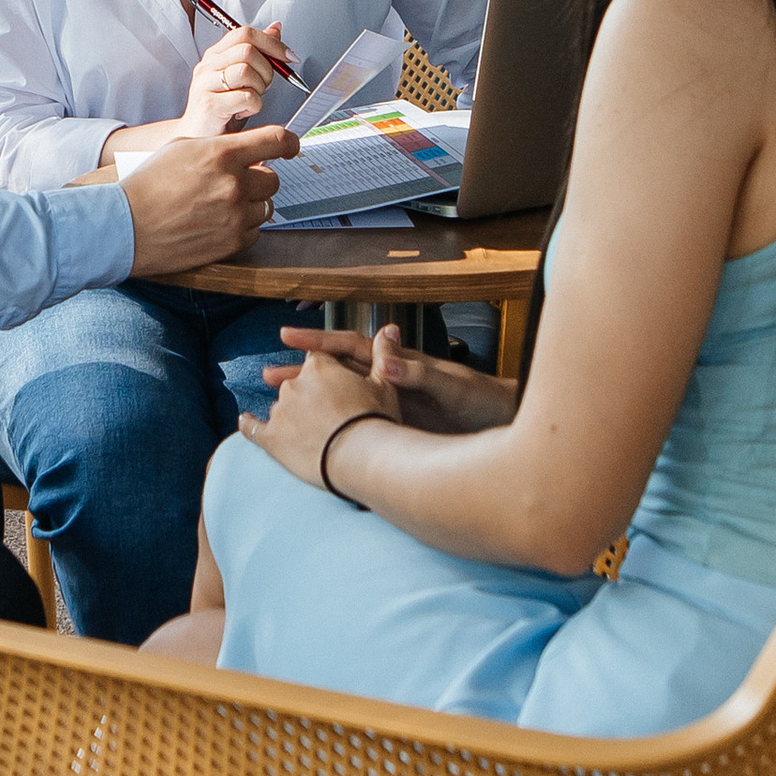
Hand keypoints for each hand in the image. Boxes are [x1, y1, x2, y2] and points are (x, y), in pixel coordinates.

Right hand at [123, 122, 294, 274]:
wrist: (125, 226)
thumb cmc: (147, 185)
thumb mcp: (181, 148)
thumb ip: (220, 148)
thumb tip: (248, 154)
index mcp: (221, 153)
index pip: (276, 141)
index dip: (289, 143)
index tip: (291, 147)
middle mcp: (234, 184)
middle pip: (273, 179)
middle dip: (258, 179)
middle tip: (236, 183)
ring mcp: (235, 216)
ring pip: (266, 207)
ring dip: (250, 205)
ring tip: (221, 206)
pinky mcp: (231, 243)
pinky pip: (254, 233)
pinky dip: (242, 228)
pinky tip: (218, 224)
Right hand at [179, 23, 293, 136]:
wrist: (198, 137)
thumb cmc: (221, 108)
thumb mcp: (240, 77)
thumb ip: (257, 52)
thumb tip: (276, 28)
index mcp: (215, 55)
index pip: (245, 33)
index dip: (271, 43)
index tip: (288, 57)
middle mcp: (208, 66)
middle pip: (248, 51)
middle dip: (267, 70)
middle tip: (264, 86)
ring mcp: (205, 84)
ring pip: (247, 71)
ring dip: (259, 89)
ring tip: (250, 100)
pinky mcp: (209, 105)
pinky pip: (246, 97)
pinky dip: (254, 106)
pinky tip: (244, 112)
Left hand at [241, 336, 395, 487]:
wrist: (362, 457)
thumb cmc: (377, 421)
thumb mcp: (385, 385)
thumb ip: (382, 355)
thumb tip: (389, 329)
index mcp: (320, 367)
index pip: (316, 360)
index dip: (324, 370)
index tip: (328, 379)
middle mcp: (295, 384)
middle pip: (295, 383)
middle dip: (305, 394)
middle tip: (318, 409)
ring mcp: (281, 410)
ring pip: (280, 405)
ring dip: (289, 413)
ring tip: (304, 430)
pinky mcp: (271, 437)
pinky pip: (253, 428)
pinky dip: (249, 424)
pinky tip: (245, 421)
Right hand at [273, 322, 517, 438]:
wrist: (505, 425)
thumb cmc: (483, 402)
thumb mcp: (451, 387)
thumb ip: (418, 373)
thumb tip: (385, 360)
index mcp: (401, 363)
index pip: (353, 347)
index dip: (321, 342)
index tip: (289, 337)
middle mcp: (392, 381)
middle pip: (340, 373)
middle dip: (305, 373)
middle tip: (270, 376)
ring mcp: (393, 405)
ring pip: (344, 399)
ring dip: (315, 401)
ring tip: (282, 406)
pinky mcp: (398, 428)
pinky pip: (359, 423)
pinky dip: (335, 426)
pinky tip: (316, 437)